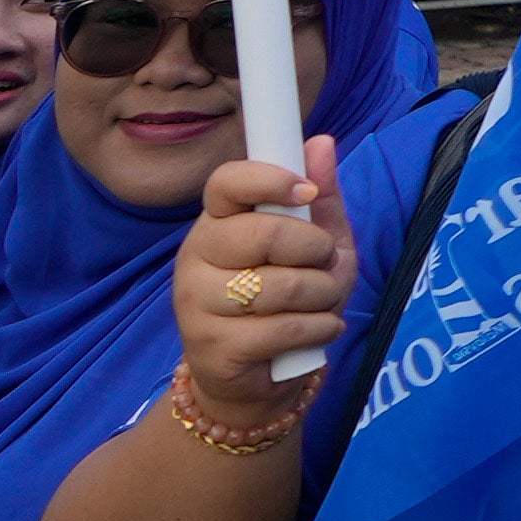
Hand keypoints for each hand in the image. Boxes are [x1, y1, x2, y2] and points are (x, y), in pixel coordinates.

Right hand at [177, 147, 347, 411]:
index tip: (304, 192)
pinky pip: (283, 328)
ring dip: (323, 295)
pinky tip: (316, 331)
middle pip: (262, 233)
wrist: (262, 378)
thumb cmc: (292, 300)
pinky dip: (319, 329)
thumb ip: (319, 197)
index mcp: (217, 222)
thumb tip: (321, 142)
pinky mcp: (212, 346)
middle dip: (314, 251)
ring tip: (321, 303)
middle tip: (324, 265)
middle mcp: (196, 257)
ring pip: (279, 286)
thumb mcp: (317, 244)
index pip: (225, 183)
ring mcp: (197, 303)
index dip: (268, 180)